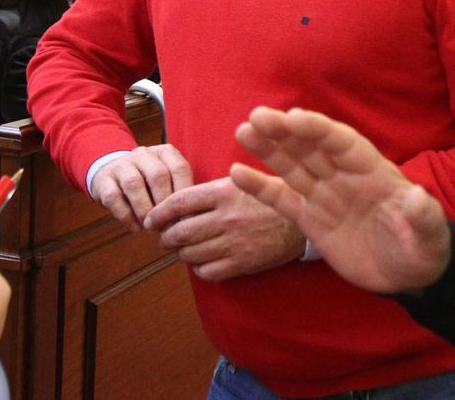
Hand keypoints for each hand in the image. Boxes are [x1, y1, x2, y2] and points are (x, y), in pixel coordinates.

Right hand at [89, 144, 193, 230]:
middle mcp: (142, 154)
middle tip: (168, 226)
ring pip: (134, 184)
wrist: (111, 173)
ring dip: (145, 210)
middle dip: (164, 205)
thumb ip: (180, 194)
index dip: (184, 194)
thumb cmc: (148, 183)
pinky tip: (135, 228)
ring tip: (151, 228)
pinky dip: (126, 216)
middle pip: (158, 175)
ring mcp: (120, 165)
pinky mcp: (103, 180)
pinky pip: (113, 197)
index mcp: (163, 152)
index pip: (179, 168)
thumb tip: (196, 219)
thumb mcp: (166, 180)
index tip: (187, 217)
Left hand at [145, 177, 303, 281]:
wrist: (303, 220)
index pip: (178, 203)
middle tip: (164, 237)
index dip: (158, 213)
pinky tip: (203, 261)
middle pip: (179, 232)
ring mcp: (233, 243)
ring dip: (181, 253)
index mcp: (223, 192)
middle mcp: (225, 218)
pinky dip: (199, 268)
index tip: (151, 220)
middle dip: (165, 237)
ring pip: (190, 254)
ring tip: (184, 249)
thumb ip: (210, 193)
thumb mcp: (242, 182)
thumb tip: (176, 204)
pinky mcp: (242, 263)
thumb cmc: (270, 196)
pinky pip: (207, 272)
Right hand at [230, 106, 450, 293]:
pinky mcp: (312, 219)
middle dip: (285, 131)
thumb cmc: (424, 249)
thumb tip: (418, 197)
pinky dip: (260, 186)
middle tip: (256, 116)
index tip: (293, 118)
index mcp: (372, 170)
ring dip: (268, 148)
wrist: (409, 275)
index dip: (318, 129)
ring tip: (243, 130)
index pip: (341, 142)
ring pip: (292, 166)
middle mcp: (344, 176)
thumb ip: (425, 217)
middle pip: (311, 147)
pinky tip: (236, 172)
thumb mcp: (431, 237)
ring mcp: (325, 196)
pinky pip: (282, 199)